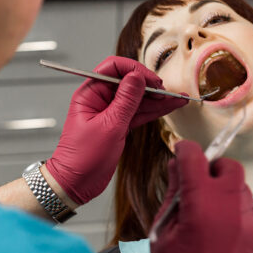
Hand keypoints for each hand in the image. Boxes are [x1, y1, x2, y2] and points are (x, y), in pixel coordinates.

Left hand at [46, 56, 186, 204]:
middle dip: (150, 85)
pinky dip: (154, 110)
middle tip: (167, 92)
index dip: (135, 71)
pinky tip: (169, 106)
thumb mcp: (109, 127)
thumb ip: (126, 101)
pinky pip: (139, 113)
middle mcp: (100, 100)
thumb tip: (137, 77)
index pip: (113, 68)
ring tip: (177, 98)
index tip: (151, 80)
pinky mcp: (119, 125)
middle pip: (128, 82)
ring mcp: (110, 113)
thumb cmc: (82, 159)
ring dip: (157, 99)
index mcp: (90, 94)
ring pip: (137, 99)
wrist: (75, 184)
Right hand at [151, 141, 252, 252]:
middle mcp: (229, 208)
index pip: (195, 157)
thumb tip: (178, 164)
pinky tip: (224, 230)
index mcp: (199, 205)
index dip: (185, 151)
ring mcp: (250, 222)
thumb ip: (173, 192)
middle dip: (213, 168)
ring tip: (211, 215)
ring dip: (226, 192)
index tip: (182, 153)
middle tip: (200, 183)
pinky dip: (239, 211)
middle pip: (228, 166)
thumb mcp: (163, 231)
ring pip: (242, 188)